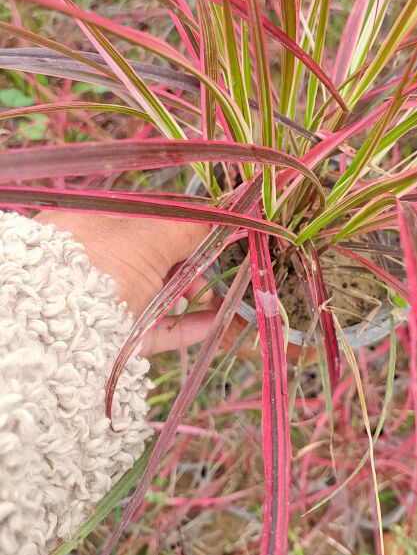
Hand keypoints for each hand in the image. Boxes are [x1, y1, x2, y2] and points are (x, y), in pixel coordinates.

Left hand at [35, 211, 253, 355]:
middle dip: (191, 267)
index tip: (213, 238)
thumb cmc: (104, 266)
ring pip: (158, 295)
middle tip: (209, 276)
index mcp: (100, 224)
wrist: (61, 328)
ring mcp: (106, 299)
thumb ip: (188, 225)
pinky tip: (213, 323)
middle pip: (158, 260)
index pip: (151, 222)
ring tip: (214, 303)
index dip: (186, 230)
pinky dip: (186, 325)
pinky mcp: (114, 337)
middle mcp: (100, 259)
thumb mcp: (151, 234)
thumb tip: (217, 217)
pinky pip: (157, 328)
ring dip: (193, 297)